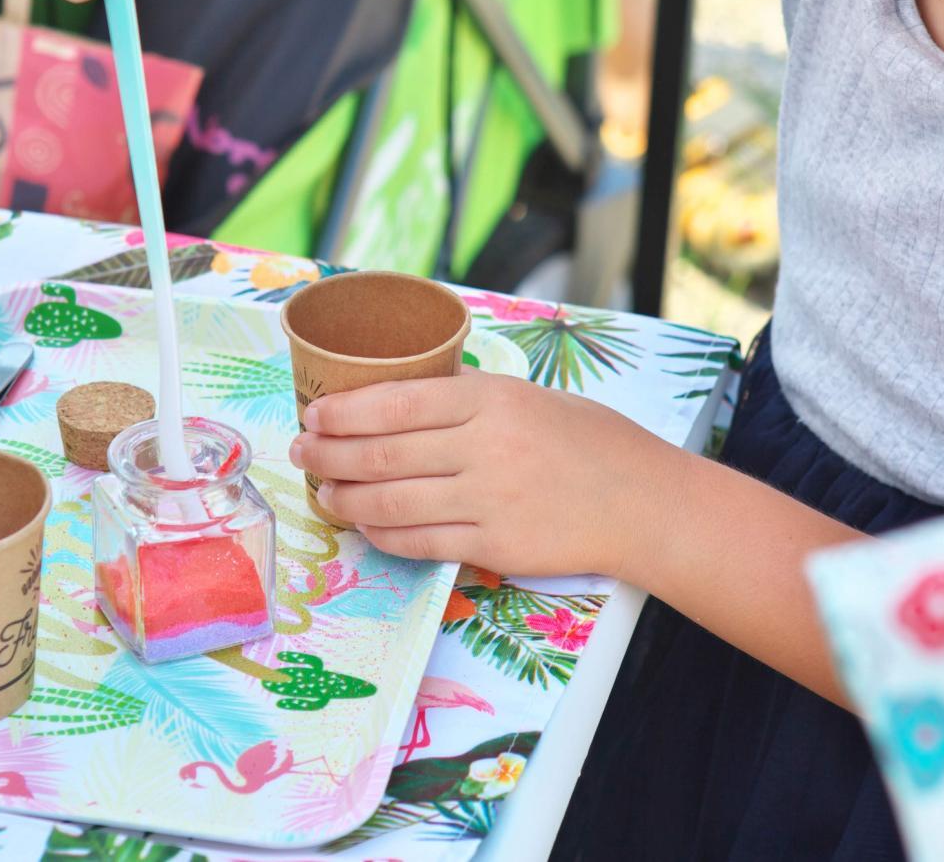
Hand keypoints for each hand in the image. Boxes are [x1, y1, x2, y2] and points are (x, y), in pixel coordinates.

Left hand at [288, 371, 687, 577]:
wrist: (643, 502)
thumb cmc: (588, 442)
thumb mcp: (527, 398)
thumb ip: (467, 401)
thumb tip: (396, 405)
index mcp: (490, 399)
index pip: (396, 402)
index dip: (344, 411)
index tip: (314, 413)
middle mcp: (484, 447)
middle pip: (382, 452)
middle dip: (329, 452)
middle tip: (301, 450)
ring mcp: (488, 500)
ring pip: (391, 501)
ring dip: (346, 497)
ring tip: (324, 490)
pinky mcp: (494, 546)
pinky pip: (419, 542)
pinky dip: (382, 534)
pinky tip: (365, 525)